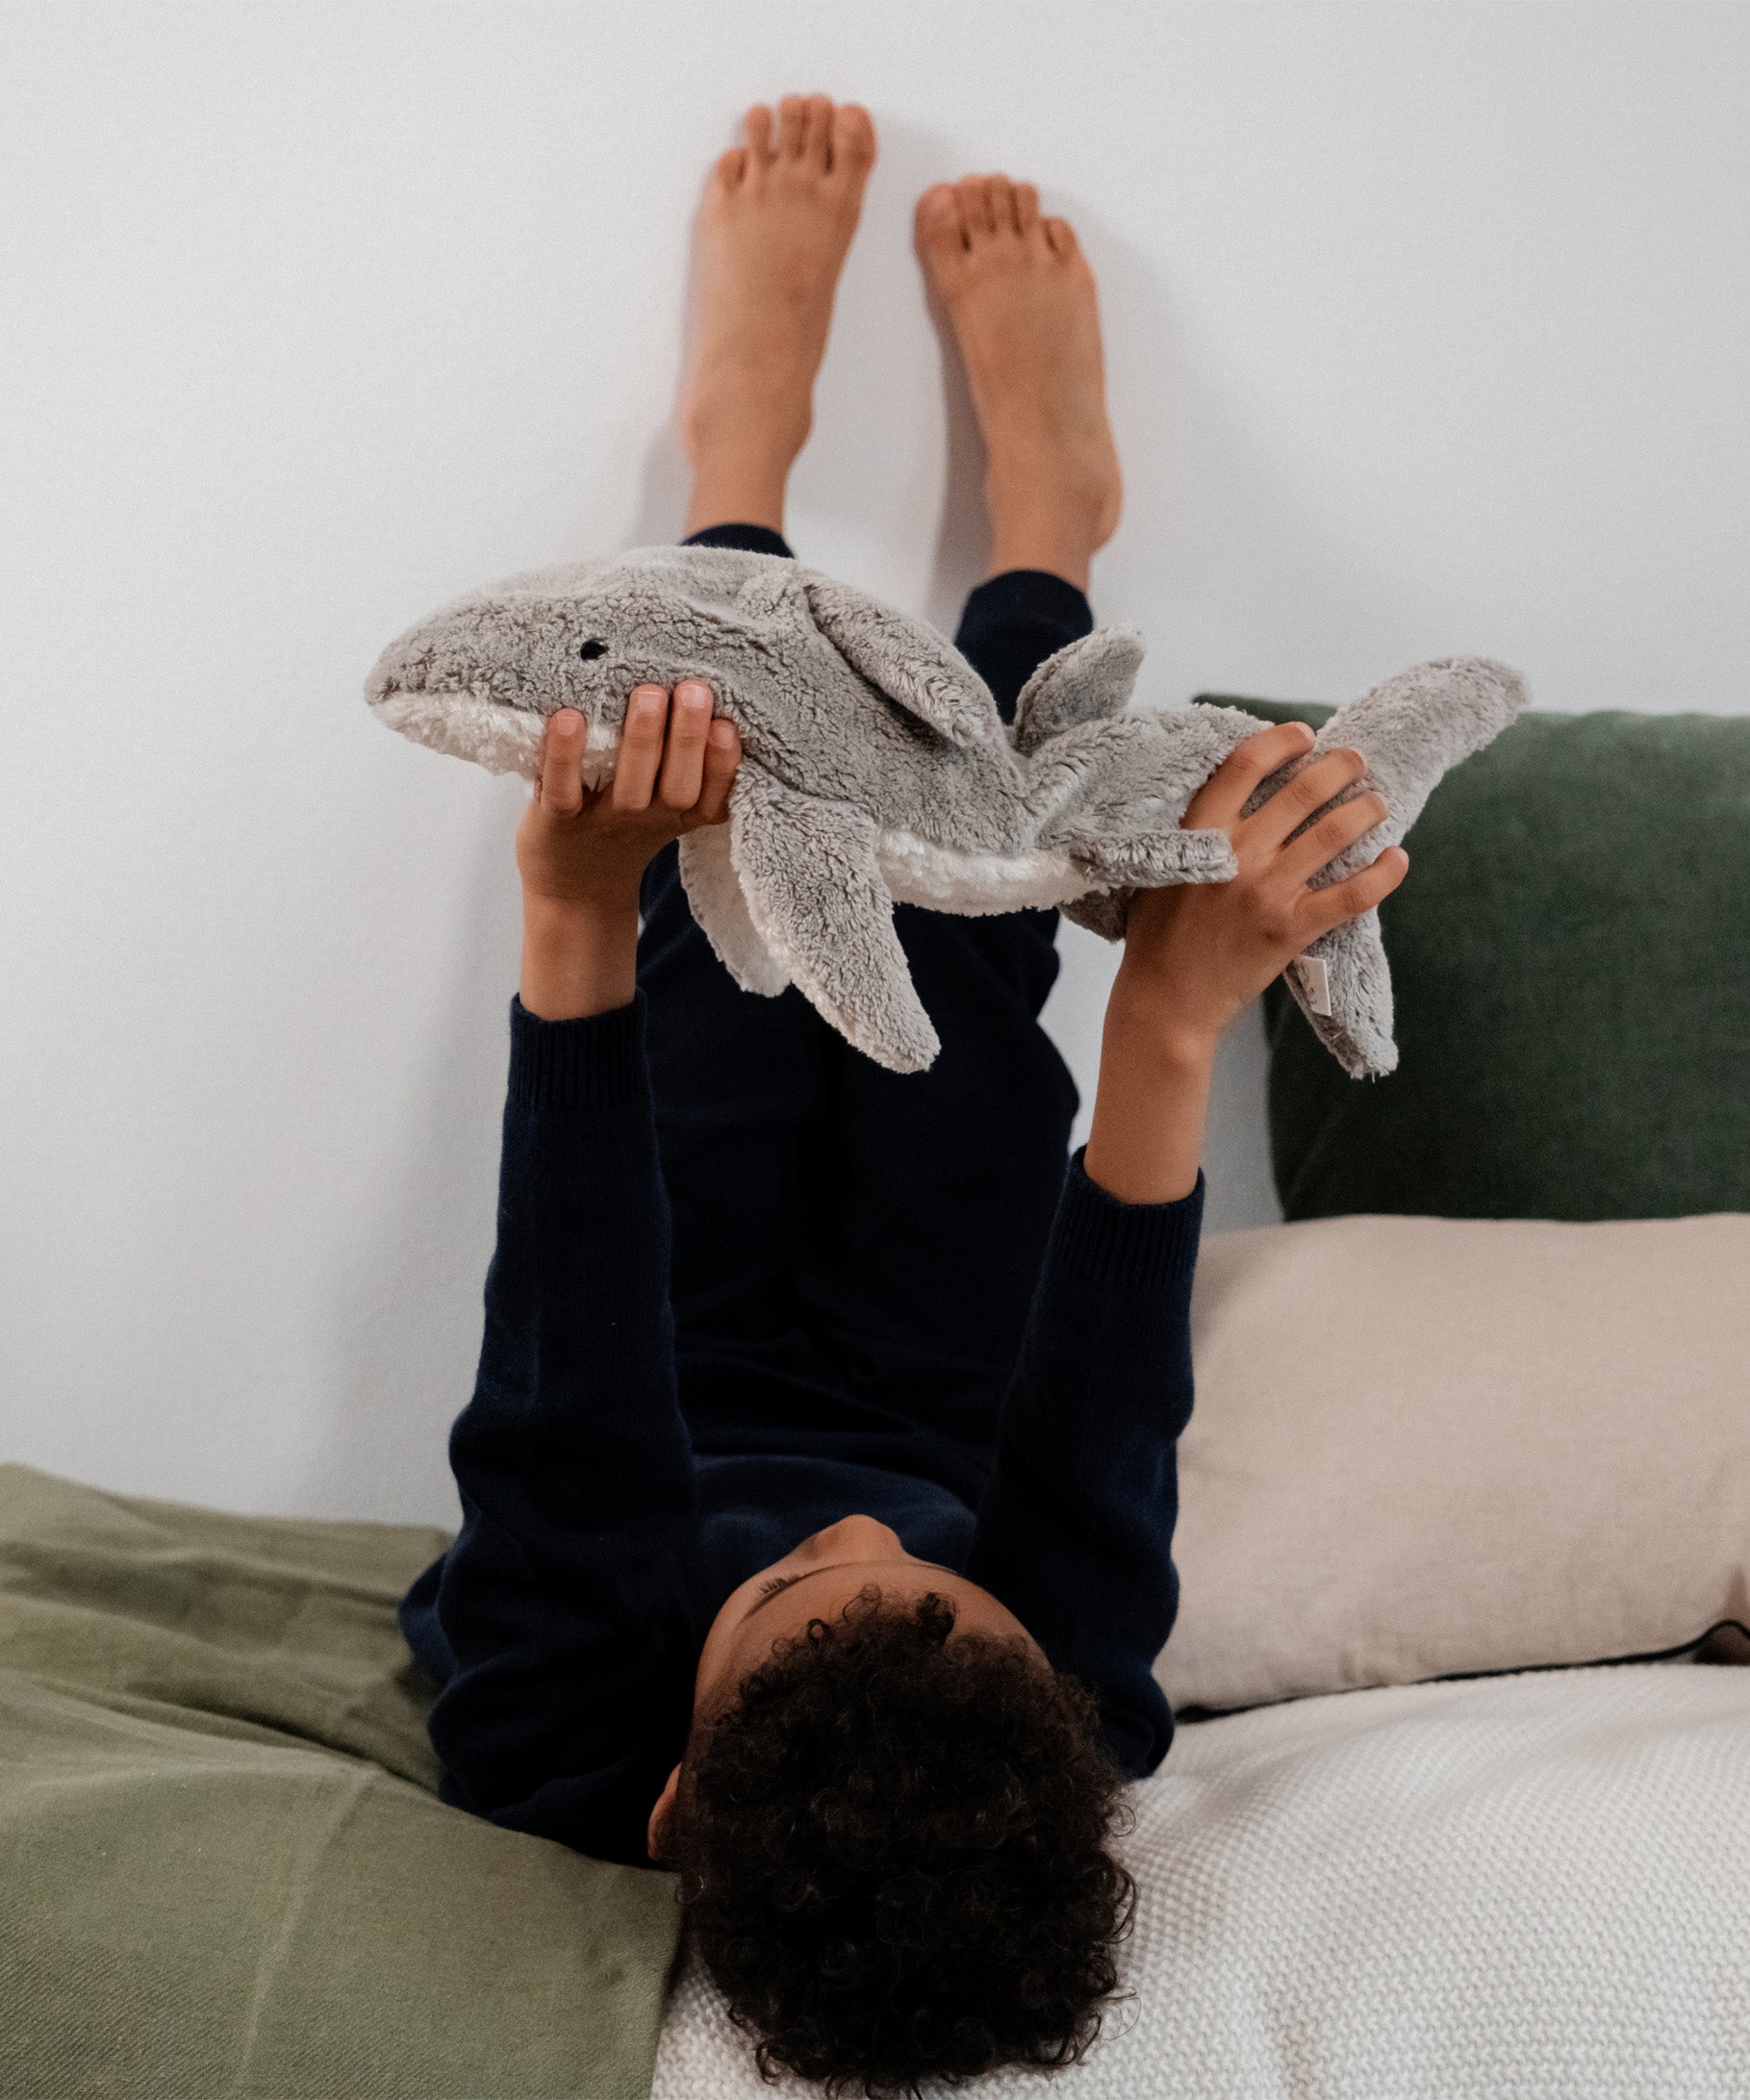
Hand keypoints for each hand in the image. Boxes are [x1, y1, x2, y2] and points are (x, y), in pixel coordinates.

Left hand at [517, 682, 740, 1020]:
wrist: (573, 886)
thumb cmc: (625, 823)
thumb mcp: (668, 804)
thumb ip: (687, 760)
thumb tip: (702, 691)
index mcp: (682, 813)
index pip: (714, 795)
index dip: (724, 764)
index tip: (727, 725)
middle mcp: (649, 819)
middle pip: (679, 788)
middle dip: (688, 739)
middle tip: (694, 689)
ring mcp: (604, 821)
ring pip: (630, 789)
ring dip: (641, 739)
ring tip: (648, 694)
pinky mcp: (557, 821)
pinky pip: (563, 791)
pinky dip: (564, 757)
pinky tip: (569, 717)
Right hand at [1083, 721, 1406, 1204]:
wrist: (1164, 1000)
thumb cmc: (1158, 934)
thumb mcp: (1161, 866)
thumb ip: (1198, 829)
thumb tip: (1239, 792)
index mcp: (1201, 831)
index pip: (1246, 764)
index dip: (1282, 742)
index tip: (1304, 736)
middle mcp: (1239, 853)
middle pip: (1304, 790)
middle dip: (1340, 768)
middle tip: (1356, 762)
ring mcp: (1268, 891)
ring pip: (1336, 833)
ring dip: (1366, 811)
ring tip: (1377, 804)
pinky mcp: (1291, 929)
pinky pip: (1353, 894)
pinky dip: (1383, 874)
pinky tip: (1397, 859)